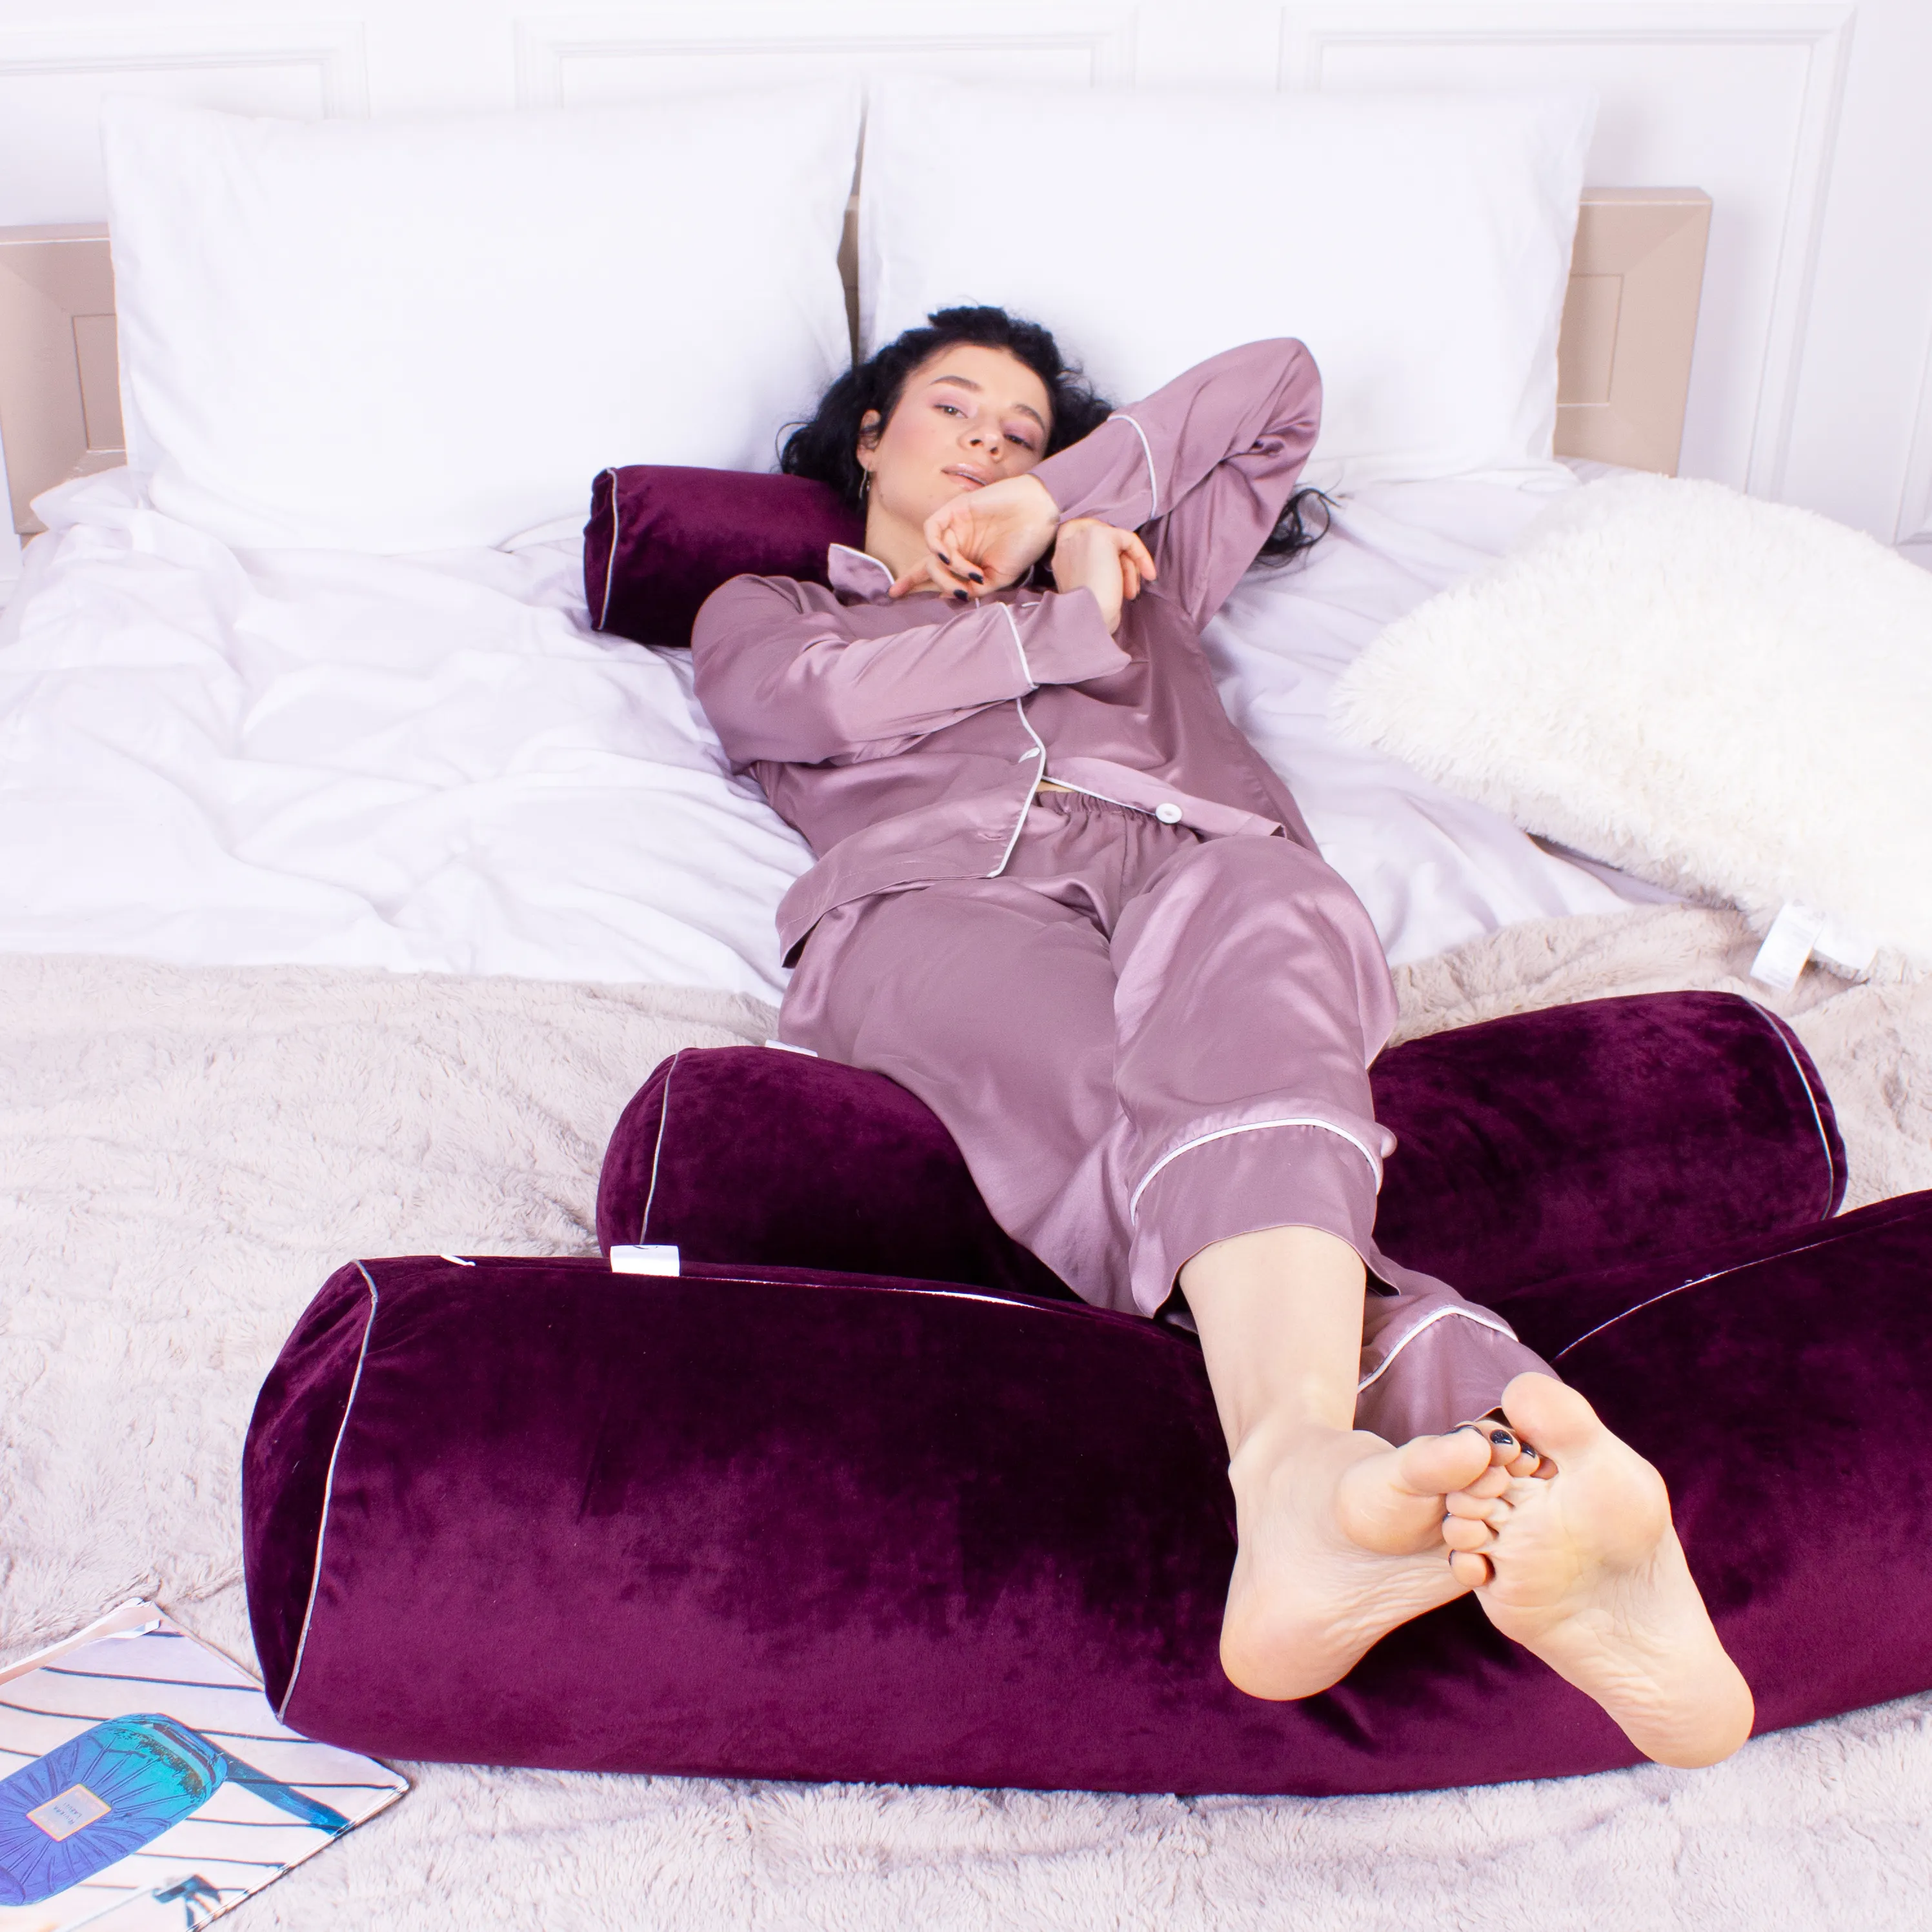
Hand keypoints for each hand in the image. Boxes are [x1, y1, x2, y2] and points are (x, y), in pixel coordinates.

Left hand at [919, 473, 1061, 593]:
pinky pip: (932, 530)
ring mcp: (956, 528)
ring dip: (948, 570)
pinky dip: (936, 547)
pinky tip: (950, 557)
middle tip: (947, 592)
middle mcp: (959, 544)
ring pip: (933, 555)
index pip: (936, 573)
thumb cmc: (1026, 545)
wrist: (1040, 514)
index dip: (913, 583)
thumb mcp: (1001, 578)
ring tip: (972, 573)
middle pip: (928, 566)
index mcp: (969, 560)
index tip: (894, 595)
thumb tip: (945, 595)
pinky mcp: (956, 510)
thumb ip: (975, 588)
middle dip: (922, 581)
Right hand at [1051, 518, 1156, 633]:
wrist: (1083, 619)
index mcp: (1060, 551)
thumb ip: (1094, 566)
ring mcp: (1082, 534)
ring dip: (1130, 568)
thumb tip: (1117, 561)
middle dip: (1121, 564)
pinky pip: (1129, 539)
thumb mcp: (1086, 583)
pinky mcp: (1101, 535)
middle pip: (1106, 541)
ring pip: (1118, 542)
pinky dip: (1142, 557)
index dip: (1110, 558)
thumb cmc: (1088, 611)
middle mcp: (1067, 538)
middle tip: (1128, 589)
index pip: (1090, 541)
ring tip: (1131, 592)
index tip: (1119, 577)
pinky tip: (1149, 575)